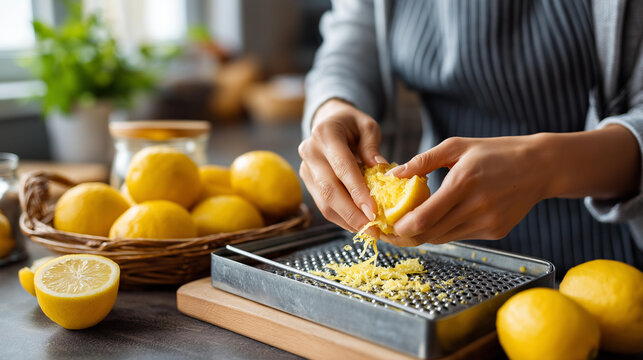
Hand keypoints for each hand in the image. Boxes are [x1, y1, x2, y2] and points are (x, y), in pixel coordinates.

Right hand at [299, 99, 386, 231]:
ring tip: (368, 230)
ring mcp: (306, 168)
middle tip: (372, 229)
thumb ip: (373, 147)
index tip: (373, 211)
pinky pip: (323, 205)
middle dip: (351, 213)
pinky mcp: (307, 181)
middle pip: (329, 189)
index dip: (357, 191)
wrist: (328, 121)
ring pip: (324, 202)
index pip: (342, 167)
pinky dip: (341, 217)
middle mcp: (310, 151)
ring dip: (346, 220)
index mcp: (325, 134)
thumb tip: (381, 172)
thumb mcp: (368, 126)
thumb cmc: (351, 124)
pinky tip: (358, 224)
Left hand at [384, 135, 549, 245]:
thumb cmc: (493, 152)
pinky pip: (461, 236)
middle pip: (430, 234)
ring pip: (444, 238)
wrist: (539, 166)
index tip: (387, 224)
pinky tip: (441, 219)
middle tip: (389, 231)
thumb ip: (422, 161)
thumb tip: (393, 175)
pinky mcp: (496, 232)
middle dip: (406, 236)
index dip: (401, 228)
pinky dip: (446, 230)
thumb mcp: (456, 146)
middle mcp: (476, 207)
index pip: (424, 218)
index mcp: (463, 183)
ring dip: (424, 234)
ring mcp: (488, 222)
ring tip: (409, 225)